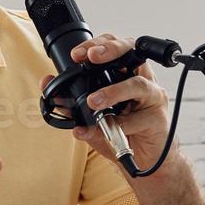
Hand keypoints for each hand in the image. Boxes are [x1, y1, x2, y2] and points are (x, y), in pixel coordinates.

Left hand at [44, 33, 176, 175]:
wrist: (143, 161)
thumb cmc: (121, 133)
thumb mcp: (90, 118)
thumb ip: (70, 103)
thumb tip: (47, 86)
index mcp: (125, 74)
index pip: (113, 46)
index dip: (97, 43)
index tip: (77, 54)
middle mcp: (142, 80)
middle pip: (132, 51)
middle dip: (110, 50)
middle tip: (91, 57)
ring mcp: (152, 98)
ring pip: (137, 85)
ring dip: (113, 92)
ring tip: (94, 101)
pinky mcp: (158, 119)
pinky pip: (139, 118)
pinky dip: (122, 124)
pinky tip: (112, 129)